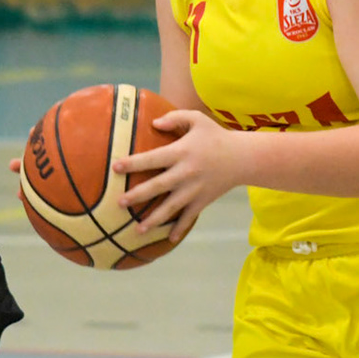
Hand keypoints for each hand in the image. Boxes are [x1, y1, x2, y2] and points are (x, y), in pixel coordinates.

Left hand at [114, 110, 243, 241]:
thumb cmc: (216, 136)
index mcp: (181, 152)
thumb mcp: (198, 120)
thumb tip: (154, 123)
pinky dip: (180, 228)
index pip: (152, 158)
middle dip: (137, 195)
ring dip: (154, 219)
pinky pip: (189, 217)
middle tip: (119, 203)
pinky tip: (169, 239)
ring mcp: (194, 189)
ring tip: (137, 230)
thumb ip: (175, 118)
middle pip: (158, 186)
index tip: (115, 167)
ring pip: (171, 207)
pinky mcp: (203, 200)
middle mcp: (186, 173)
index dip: (133, 163)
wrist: (243, 158)